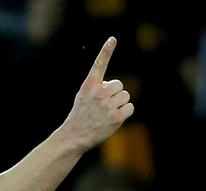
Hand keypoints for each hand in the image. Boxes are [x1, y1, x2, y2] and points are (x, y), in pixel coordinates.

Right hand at [63, 38, 133, 153]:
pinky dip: (125, 112)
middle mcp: (99, 93)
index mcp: (90, 85)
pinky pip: (130, 107)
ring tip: (108, 113)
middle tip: (104, 105)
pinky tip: (115, 118)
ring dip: (120, 103)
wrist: (75, 136)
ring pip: (125, 96)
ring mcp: (108, 105)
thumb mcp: (83, 96)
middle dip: (115, 94)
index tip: (112, 39)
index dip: (106, 51)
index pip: (99, 64)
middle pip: (119, 85)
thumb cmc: (80, 115)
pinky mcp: (116, 117)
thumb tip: (117, 87)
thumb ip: (97, 87)